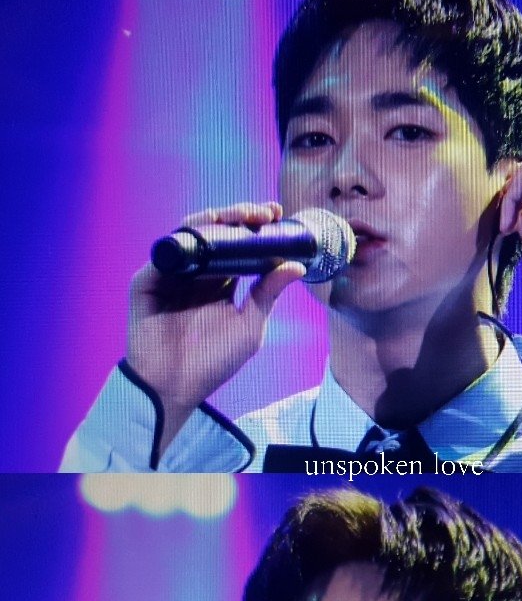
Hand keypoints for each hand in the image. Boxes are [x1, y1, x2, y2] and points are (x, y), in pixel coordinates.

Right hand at [127, 202, 305, 454]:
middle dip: (240, 217)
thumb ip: (268, 294)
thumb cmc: (212, 363)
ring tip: (240, 217)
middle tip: (264, 213)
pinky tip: (207, 235)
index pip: (238, 245)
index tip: (277, 215)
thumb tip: (297, 265)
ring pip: (191, 234)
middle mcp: (195, 274)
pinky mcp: (146, 281)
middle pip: (216, 233)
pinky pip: (166, 252)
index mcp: (220, 283)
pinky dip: (186, 239)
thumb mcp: (249, 327)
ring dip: (215, 220)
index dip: (255, 227)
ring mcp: (170, 275)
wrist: (174, 387)